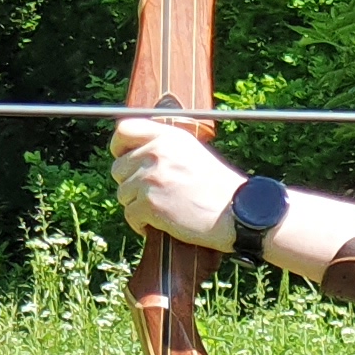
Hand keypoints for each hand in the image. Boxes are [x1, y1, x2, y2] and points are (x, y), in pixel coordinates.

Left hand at [109, 117, 247, 247]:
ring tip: (160, 210)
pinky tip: (157, 225)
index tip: (123, 157)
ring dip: (137, 205)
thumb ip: (164, 148)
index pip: (124, 129)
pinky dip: (141, 224)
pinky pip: (130, 214)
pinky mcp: (149, 203)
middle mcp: (157, 152)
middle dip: (130, 184)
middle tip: (151, 195)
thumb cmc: (218, 188)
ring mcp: (151, 178)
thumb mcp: (193, 153)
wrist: (236, 212)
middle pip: (118, 168)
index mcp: (168, 136)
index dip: (118, 146)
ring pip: (123, 193)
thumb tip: (132, 155)